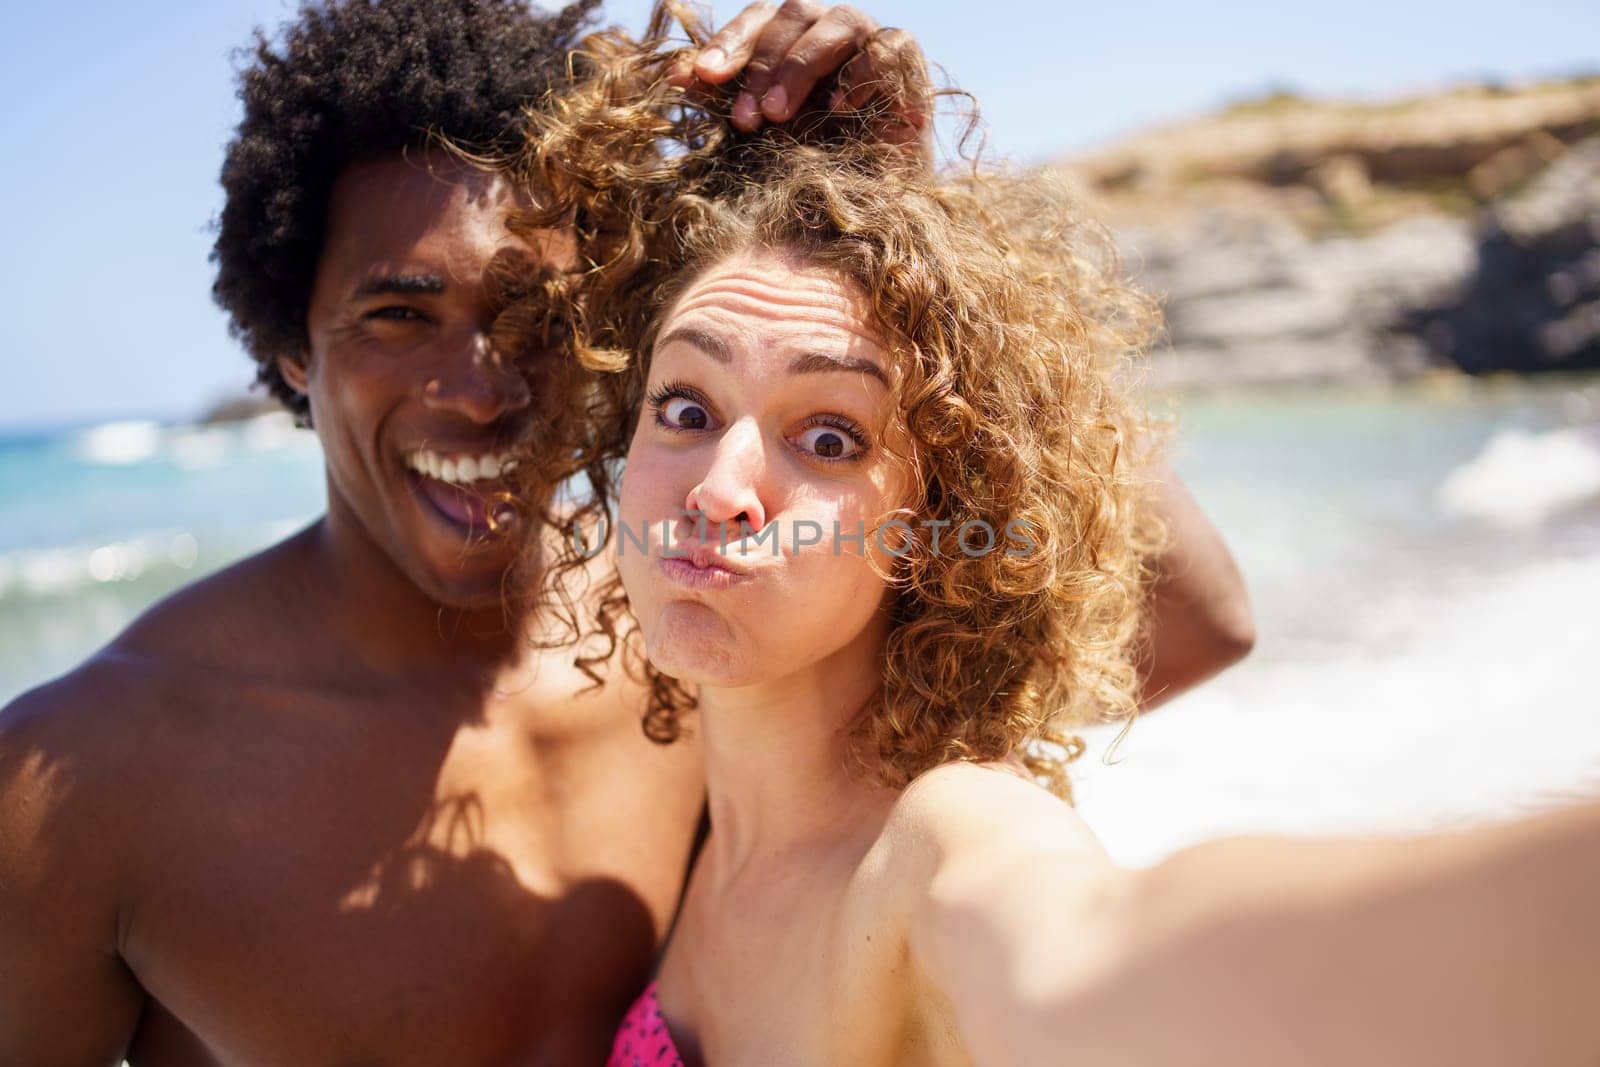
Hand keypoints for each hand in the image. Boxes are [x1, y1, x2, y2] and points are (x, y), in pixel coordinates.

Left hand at [669, 1, 930, 149]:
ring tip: (779, 116)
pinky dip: (863, 73)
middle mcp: (829, 32)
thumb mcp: (757, 134)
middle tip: (746, 120)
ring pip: (840, 22)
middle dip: (763, 66)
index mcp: (792, 40)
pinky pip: (890, 46)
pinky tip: (840, 109)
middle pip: (794, 14)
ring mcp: (870, 43)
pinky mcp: (908, 66)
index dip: (729, 43)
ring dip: (802, 66)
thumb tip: (676, 73)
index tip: (702, 79)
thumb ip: (723, 100)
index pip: (759, 19)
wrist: (864, 210)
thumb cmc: (808, 168)